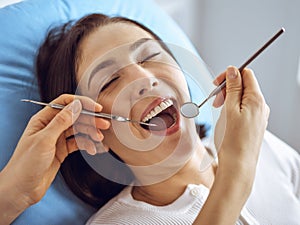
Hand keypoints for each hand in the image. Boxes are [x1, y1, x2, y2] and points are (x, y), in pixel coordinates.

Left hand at [0, 94, 109, 222]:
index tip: (96, 108)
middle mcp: (51, 127)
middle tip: (104, 125)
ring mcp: (57, 139)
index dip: (82, 103)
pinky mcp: (62, 151)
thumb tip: (76, 106)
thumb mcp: (44, 140)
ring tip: (99, 139)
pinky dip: (87, 145)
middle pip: (75, 117)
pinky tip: (93, 149)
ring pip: (79, 130)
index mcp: (43, 120)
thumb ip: (61, 121)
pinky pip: (78, 143)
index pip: (65, 103)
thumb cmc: (25, 165)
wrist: (21, 189)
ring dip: (91, 133)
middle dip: (91, 120)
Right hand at [192, 66, 268, 224]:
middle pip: (245, 86)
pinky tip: (226, 119)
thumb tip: (233, 70)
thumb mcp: (229, 109)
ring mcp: (259, 116)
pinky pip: (244, 109)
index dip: (230, 76)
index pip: (246, 74)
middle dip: (228, 89)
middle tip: (215, 101)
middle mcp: (261, 107)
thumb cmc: (232, 141)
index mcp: (256, 100)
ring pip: (243, 98)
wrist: (237, 165)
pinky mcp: (254, 124)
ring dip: (229, 99)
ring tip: (219, 111)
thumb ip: (233, 88)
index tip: (217, 84)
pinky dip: (233, 109)